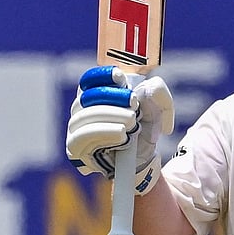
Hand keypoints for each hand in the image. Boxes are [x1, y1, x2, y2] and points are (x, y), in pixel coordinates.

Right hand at [66, 65, 173, 194]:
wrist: (144, 159)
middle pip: (87, 96)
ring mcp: (76, 129)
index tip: (120, 77)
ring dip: (112, 116)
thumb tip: (143, 88)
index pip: (89, 80)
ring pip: (85, 116)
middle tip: (134, 104)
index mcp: (97, 96)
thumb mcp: (157, 108)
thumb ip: (156, 92)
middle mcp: (81, 110)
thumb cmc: (145, 129)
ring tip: (132, 123)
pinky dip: (104, 131)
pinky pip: (82, 136)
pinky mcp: (75, 148)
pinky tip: (121, 133)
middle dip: (112, 96)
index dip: (101, 75)